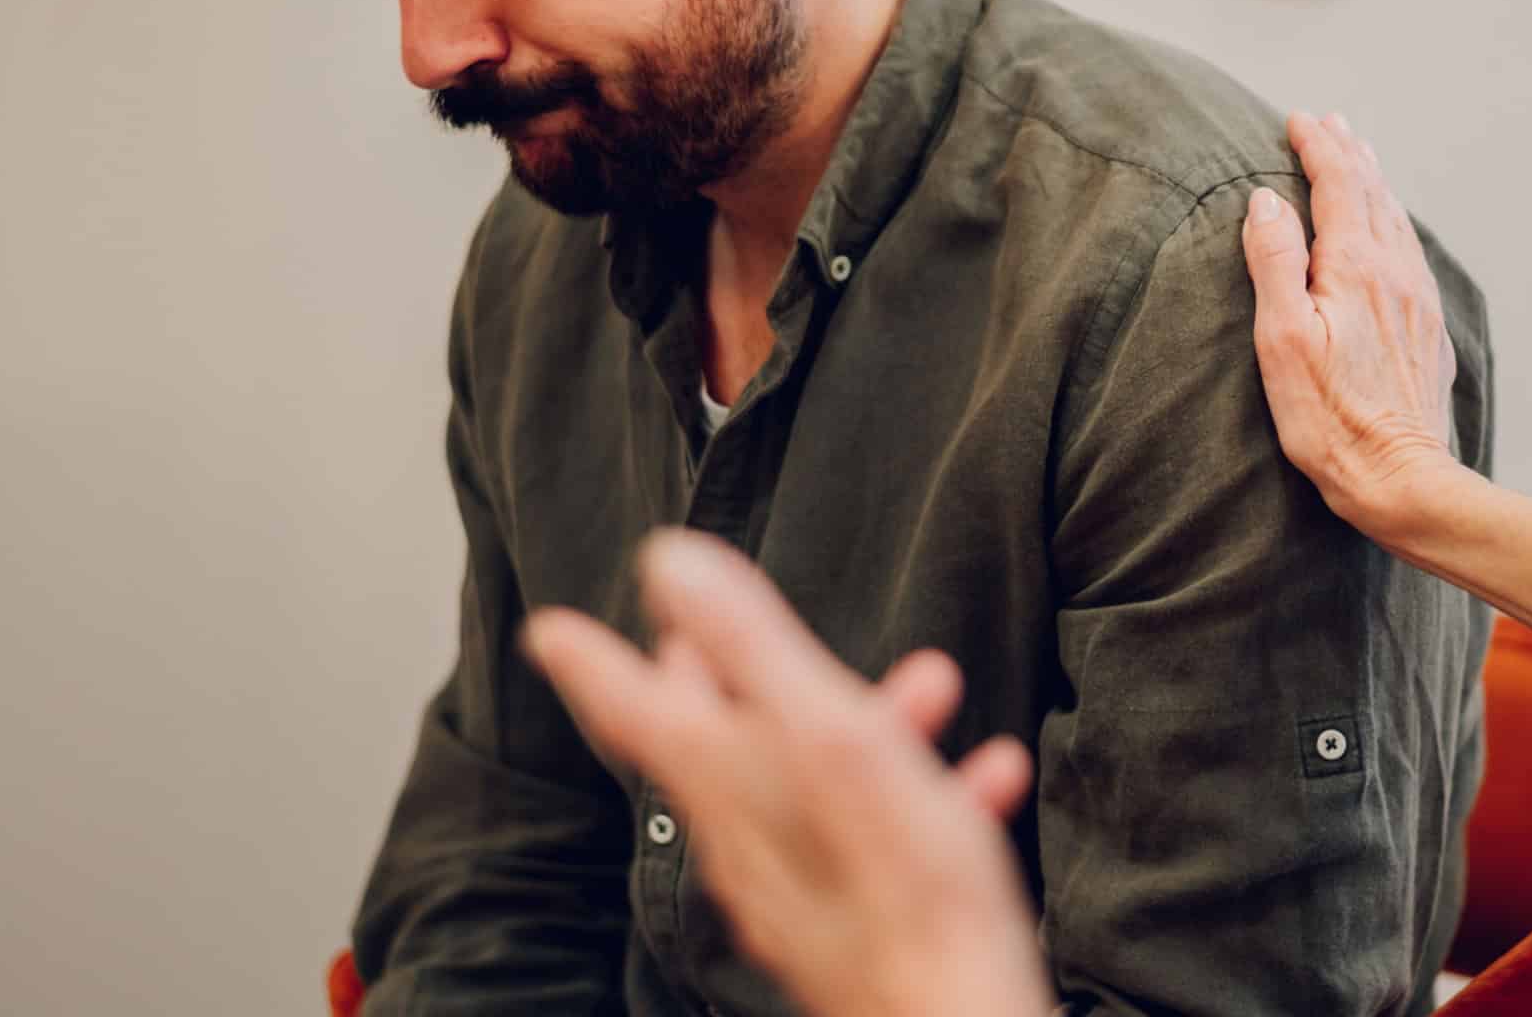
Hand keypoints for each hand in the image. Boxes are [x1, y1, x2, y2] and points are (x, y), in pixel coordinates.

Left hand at [524, 530, 1053, 1016]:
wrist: (955, 1016)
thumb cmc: (902, 888)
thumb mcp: (831, 738)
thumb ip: (753, 647)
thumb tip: (668, 560)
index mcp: (730, 784)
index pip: (635, 709)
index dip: (591, 662)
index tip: (548, 628)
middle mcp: (749, 840)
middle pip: (713, 744)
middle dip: (720, 678)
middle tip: (693, 642)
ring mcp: (801, 888)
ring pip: (806, 782)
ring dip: (853, 722)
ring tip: (926, 686)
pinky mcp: (858, 924)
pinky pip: (874, 837)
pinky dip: (918, 793)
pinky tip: (983, 776)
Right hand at [1242, 112, 1463, 540]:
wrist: (1402, 478)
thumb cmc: (1330, 419)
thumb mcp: (1282, 339)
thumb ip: (1275, 262)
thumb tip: (1266, 201)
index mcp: (1356, 266)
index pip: (1338, 185)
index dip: (1318, 147)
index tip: (1298, 120)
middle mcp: (1396, 273)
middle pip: (1374, 194)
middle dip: (1350, 153)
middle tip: (1332, 123)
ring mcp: (1418, 301)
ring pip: (1398, 221)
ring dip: (1375, 183)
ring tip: (1361, 159)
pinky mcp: (1428, 330)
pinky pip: (1410, 253)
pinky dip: (1393, 222)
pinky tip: (1390, 232)